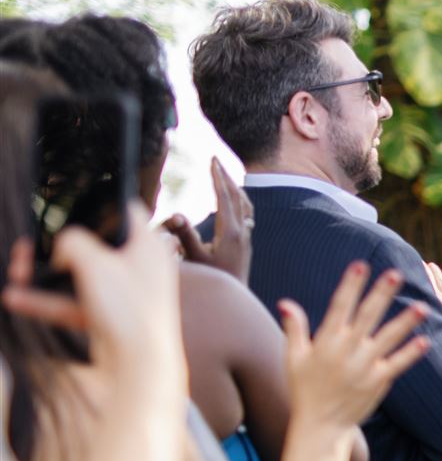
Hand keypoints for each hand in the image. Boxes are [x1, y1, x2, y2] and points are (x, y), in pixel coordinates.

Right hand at [4, 205, 184, 387]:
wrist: (140, 368)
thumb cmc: (128, 310)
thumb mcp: (94, 262)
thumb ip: (72, 242)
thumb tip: (64, 246)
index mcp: (148, 245)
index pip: (126, 210)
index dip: (100, 201)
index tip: (73, 201)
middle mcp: (140, 268)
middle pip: (93, 246)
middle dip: (54, 248)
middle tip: (25, 248)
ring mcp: (125, 294)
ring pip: (79, 277)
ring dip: (44, 275)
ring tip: (15, 272)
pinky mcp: (111, 319)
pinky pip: (75, 305)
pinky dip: (48, 302)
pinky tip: (15, 299)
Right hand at [160, 158, 254, 285]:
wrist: (231, 300)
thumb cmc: (209, 281)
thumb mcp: (194, 258)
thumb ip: (184, 235)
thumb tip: (175, 215)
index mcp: (230, 232)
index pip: (225, 197)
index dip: (217, 177)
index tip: (212, 160)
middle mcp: (242, 233)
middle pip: (237, 197)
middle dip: (226, 177)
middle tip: (216, 160)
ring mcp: (246, 239)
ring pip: (245, 206)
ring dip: (235, 189)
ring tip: (225, 176)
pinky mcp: (245, 246)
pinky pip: (246, 216)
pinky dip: (240, 202)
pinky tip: (234, 202)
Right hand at [279, 263, 429, 433]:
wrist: (320, 425)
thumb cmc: (305, 389)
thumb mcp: (293, 357)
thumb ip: (294, 328)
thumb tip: (285, 302)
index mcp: (326, 341)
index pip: (339, 306)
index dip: (350, 285)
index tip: (360, 265)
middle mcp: (346, 351)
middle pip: (367, 316)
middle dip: (381, 294)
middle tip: (396, 274)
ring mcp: (364, 366)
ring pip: (388, 338)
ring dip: (405, 322)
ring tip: (422, 306)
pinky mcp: (378, 382)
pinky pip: (397, 364)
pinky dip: (410, 353)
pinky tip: (425, 341)